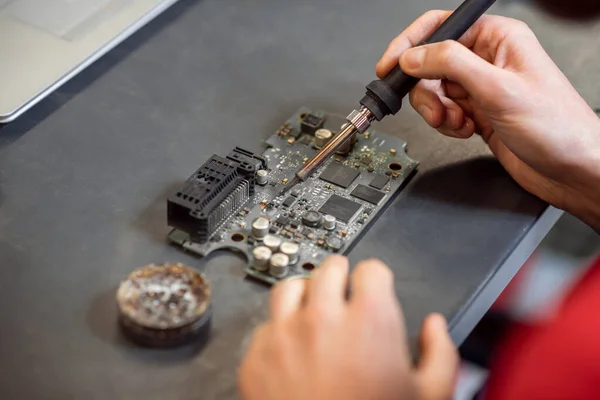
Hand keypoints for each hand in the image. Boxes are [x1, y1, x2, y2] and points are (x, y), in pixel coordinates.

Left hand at [238, 256, 457, 399]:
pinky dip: (279, 332)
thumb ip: (440, 354)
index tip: (374, 286)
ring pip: (289, 287)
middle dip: (341, 277)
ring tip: (314, 310)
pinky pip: (265, 327)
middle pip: (329, 268)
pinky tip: (292, 349)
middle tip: (345, 293)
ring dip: (305, 294)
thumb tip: (435, 328)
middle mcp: (323, 319)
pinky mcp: (257, 358)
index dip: (376, 278)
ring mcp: (284, 336)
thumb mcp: (430, 397)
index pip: (371, 269)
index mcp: (369, 321)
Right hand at [377, 12, 599, 229]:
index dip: (411, 45)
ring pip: (435, 91)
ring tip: (455, 122)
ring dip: (438, 111)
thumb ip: (451, 65)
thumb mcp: (498, 89)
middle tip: (435, 109)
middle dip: (426, 90)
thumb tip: (414, 56)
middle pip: (432, 63)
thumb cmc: (557, 127)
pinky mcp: (478, 113)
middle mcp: (488, 60)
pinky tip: (466, 130)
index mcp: (499, 39)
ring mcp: (482, 88)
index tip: (391, 65)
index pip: (441, 27)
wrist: (571, 170)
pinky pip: (445, 112)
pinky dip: (447, 124)